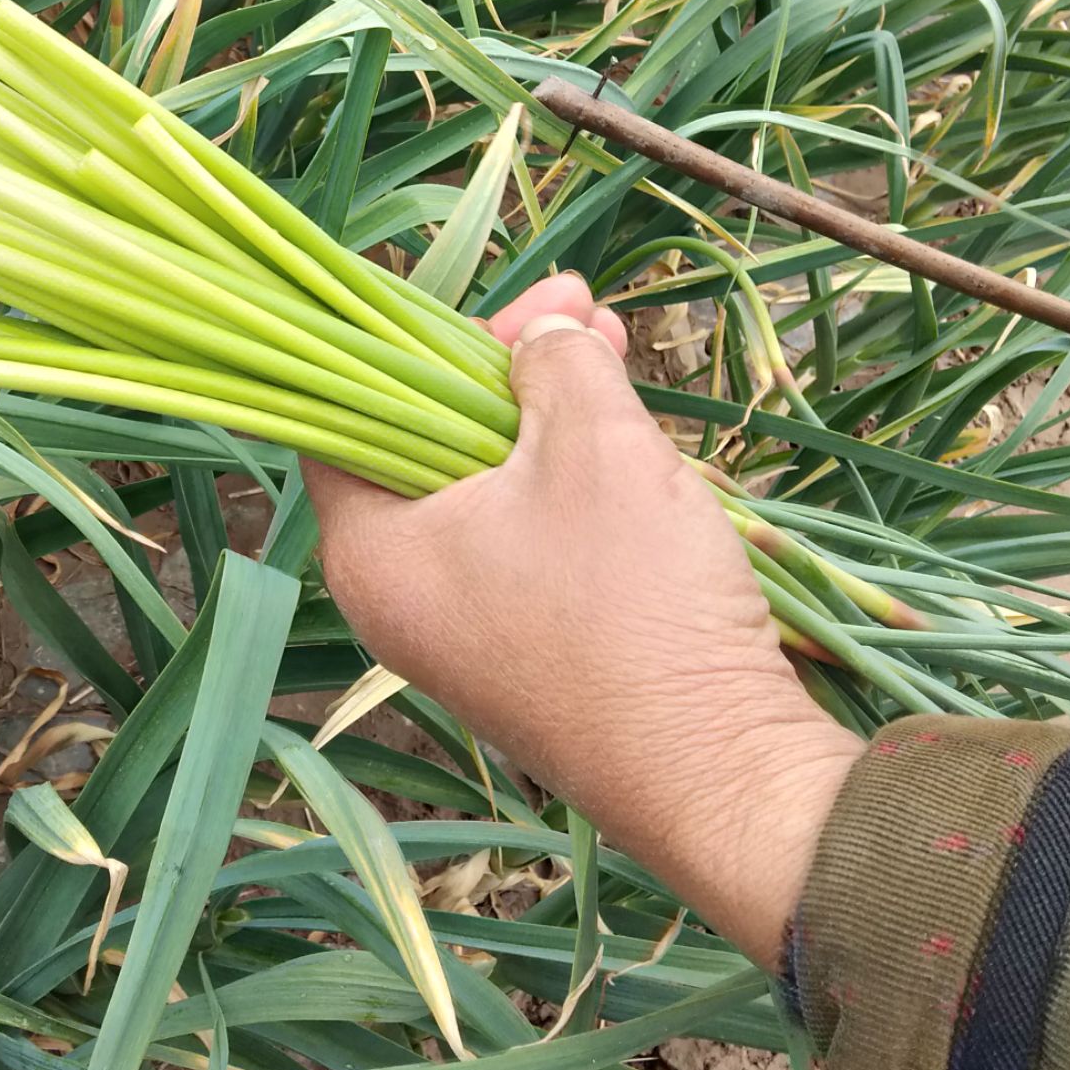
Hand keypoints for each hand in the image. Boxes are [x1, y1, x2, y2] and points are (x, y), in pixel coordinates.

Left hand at [305, 274, 860, 967]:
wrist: (723, 776)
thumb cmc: (634, 606)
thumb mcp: (595, 446)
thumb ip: (554, 363)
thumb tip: (543, 333)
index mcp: (371, 549)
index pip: (346, 410)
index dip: (413, 335)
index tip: (489, 293)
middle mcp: (396, 597)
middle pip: (423, 442)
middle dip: (504, 363)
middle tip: (577, 305)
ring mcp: (463, 633)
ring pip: (488, 488)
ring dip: (548, 414)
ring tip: (615, 347)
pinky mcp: (528, 655)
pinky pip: (529, 542)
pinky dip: (569, 482)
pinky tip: (626, 435)